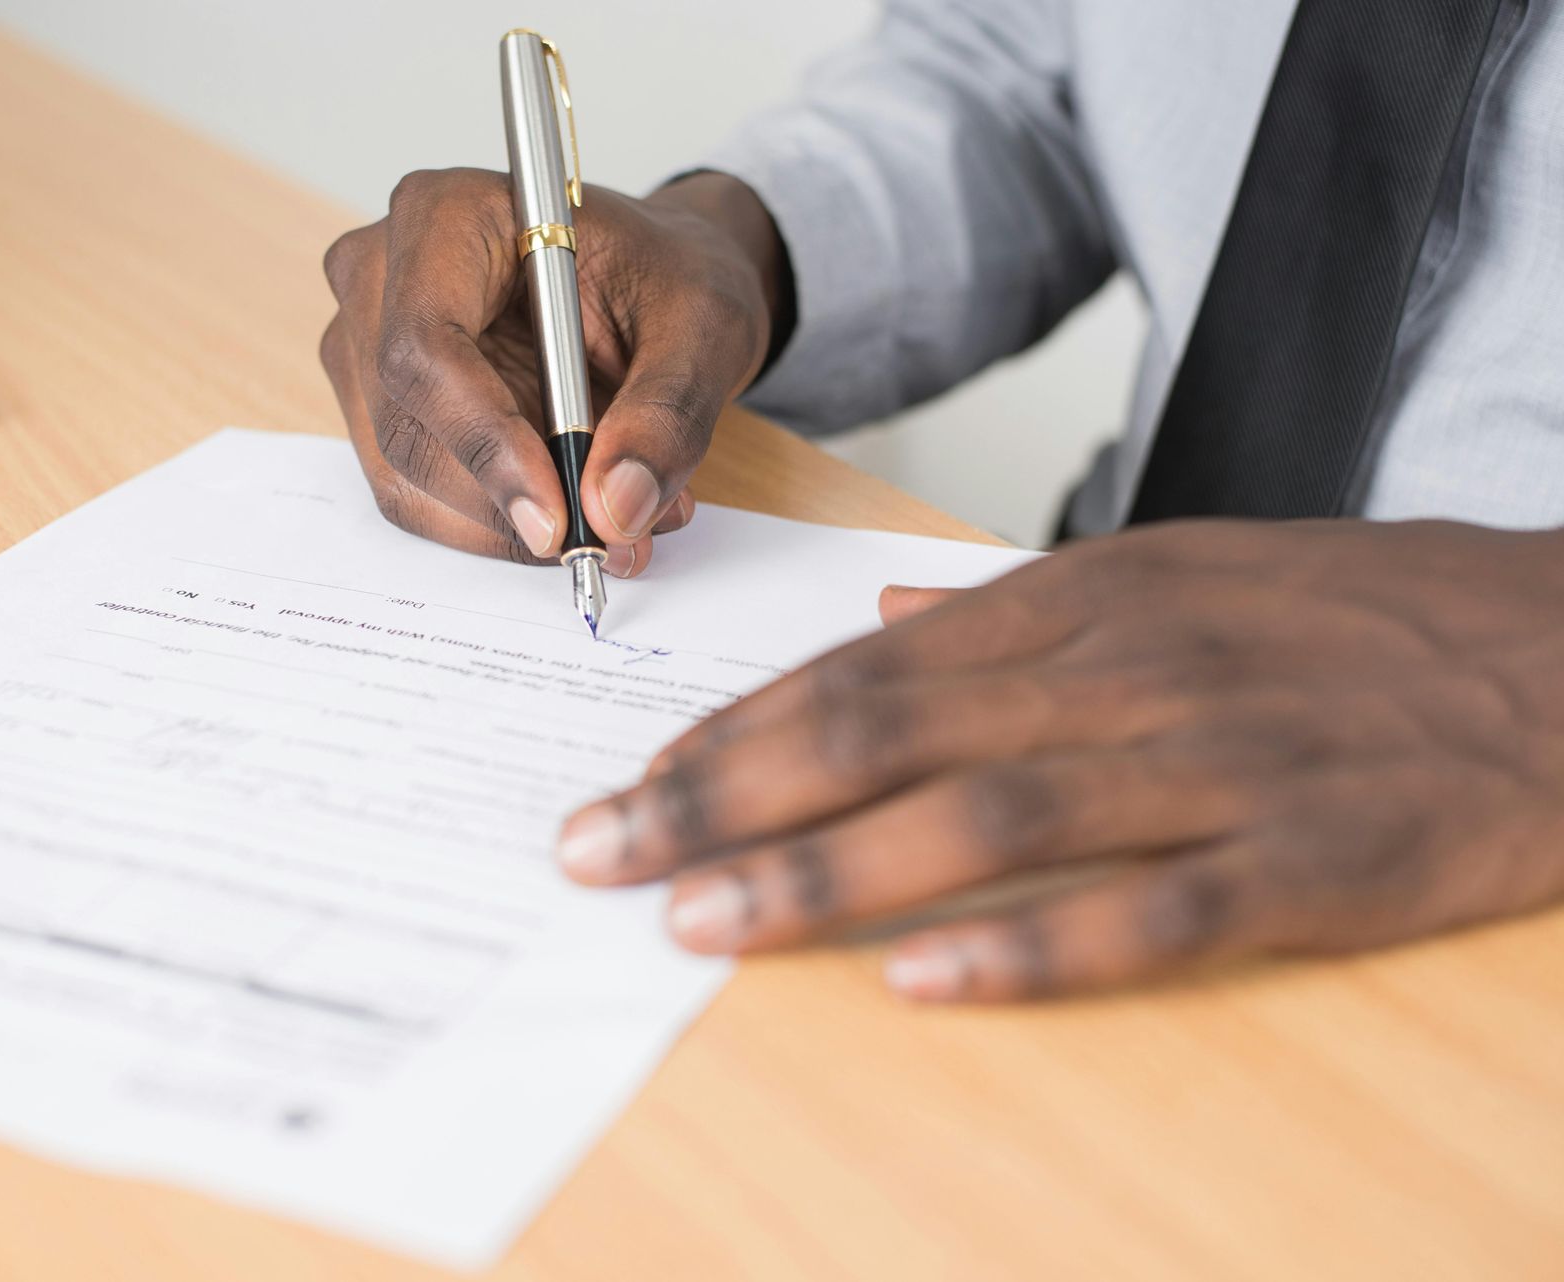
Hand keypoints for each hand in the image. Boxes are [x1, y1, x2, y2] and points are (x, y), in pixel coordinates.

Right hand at [319, 169, 787, 575]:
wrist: (652, 284)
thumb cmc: (666, 276)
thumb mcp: (703, 328)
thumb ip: (667, 414)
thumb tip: (615, 507)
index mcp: (448, 215)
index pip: (425, 346)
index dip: (485, 441)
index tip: (557, 516)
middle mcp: (381, 277)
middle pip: (407, 425)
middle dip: (507, 502)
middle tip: (611, 537)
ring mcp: (367, 346)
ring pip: (406, 476)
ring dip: (507, 524)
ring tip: (616, 518)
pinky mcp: (382, 408)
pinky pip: (419, 496)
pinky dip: (496, 524)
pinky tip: (573, 507)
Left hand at [556, 519, 1563, 999]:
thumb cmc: (1350, 616)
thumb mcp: (1175, 569)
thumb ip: (1018, 602)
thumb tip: (888, 609)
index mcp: (1083, 600)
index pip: (862, 665)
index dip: (734, 728)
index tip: (631, 782)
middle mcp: (1126, 669)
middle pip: (885, 730)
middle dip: (723, 795)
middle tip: (601, 854)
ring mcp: (1217, 762)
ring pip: (986, 816)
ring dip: (827, 869)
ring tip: (701, 920)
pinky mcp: (1313, 858)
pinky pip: (1150, 912)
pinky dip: (1030, 949)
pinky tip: (921, 984)